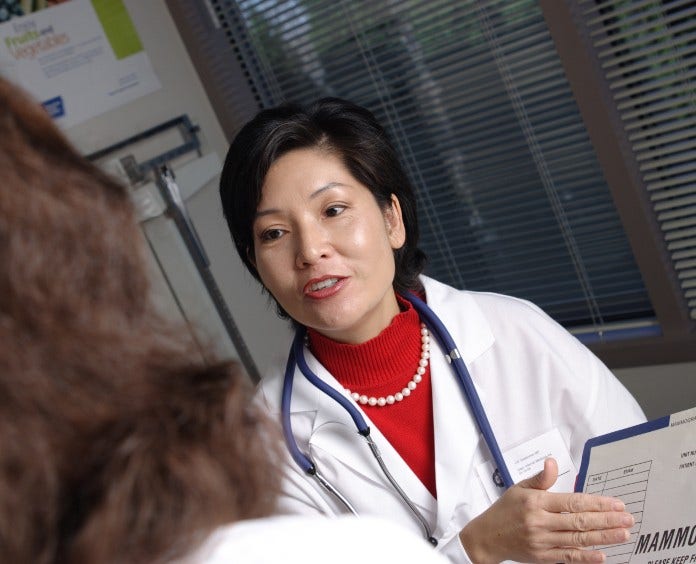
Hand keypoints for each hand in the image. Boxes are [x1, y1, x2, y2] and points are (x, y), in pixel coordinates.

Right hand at [459, 458, 633, 562]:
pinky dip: (586, 557)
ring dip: (603, 537)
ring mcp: (541, 541)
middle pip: (579, 521)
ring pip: (578, 539)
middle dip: (607, 520)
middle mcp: (540, 522)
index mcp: (536, 502)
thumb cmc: (505, 510)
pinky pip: (568, 557)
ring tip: (623, 534)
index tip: (616, 504)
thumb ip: (541, 478)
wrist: (487, 537)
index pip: (573, 502)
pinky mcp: (542, 557)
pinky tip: (602, 555)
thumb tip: (553, 462)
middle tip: (627, 519)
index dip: (597, 503)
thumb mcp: (520, 488)